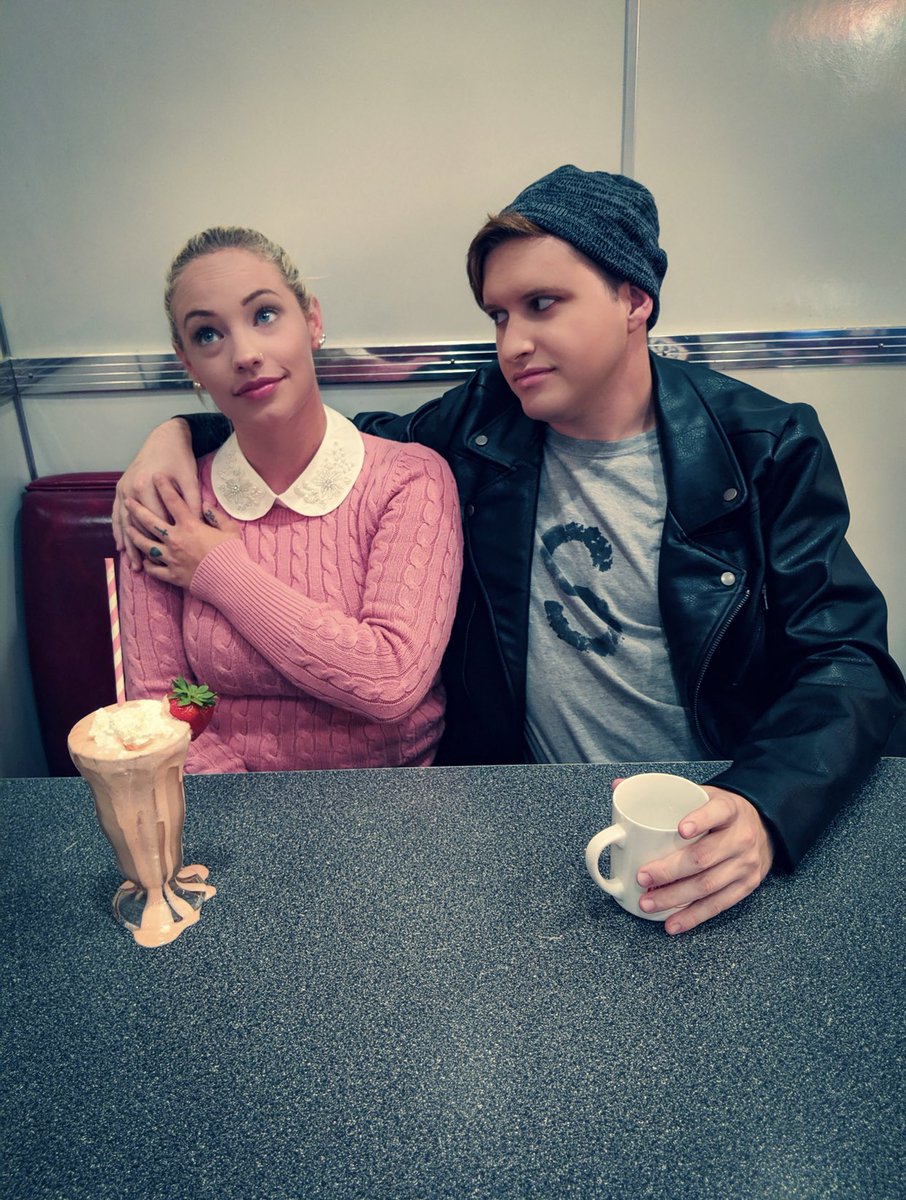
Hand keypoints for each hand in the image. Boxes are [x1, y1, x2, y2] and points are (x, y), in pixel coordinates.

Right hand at [113, 419, 201, 569]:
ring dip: (128, 544)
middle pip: (136, 525)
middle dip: (141, 548)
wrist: (164, 437)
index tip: (168, 557)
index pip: (156, 519)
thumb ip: (191, 502)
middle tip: (144, 569)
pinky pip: (116, 514)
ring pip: (124, 523)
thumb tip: (198, 525)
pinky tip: (120, 546)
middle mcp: (132, 489)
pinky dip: (118, 530)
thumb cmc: (179, 458)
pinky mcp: (120, 487)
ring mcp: (123, 488)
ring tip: (132, 564)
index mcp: (147, 486)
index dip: (162, 539)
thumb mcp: (190, 478)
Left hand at [125, 475, 240, 588]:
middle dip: (137, 509)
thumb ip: (216, 516)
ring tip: (128, 528)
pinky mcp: (172, 575)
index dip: (164, 487)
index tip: (156, 476)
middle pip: (150, 521)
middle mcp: (175, 540)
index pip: (173, 501)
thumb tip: (205, 505)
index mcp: (190, 526)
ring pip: (146, 545)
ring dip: (135, 535)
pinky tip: (144, 560)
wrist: (230, 580)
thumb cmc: (232, 553)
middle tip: (128, 500)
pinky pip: (154, 569)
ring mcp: (171, 558)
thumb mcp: (230, 529)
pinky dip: (148, 564)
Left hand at [629, 783, 773, 935]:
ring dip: (675, 897)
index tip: (680, 829)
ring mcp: (745, 864)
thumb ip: (663, 791)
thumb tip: (617, 785)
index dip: (700, 820)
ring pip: (708, 885)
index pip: (717, 812)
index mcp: (729, 809)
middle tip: (642, 876)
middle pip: (704, 857)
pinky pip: (718, 905)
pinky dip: (692, 916)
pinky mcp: (746, 886)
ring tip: (648, 902)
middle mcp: (740, 837)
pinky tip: (672, 923)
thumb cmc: (720, 812)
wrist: (763, 827)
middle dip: (670, 870)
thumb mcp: (702, 793)